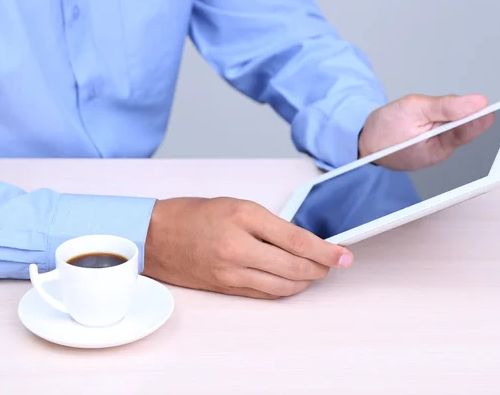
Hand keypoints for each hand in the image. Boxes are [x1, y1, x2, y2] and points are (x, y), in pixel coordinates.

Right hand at [142, 197, 353, 298]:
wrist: (155, 236)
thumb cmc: (192, 215)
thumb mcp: (236, 205)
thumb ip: (270, 224)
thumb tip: (301, 241)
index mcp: (243, 218)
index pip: (297, 240)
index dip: (326, 251)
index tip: (344, 255)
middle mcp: (238, 248)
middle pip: (294, 267)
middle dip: (320, 267)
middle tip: (333, 263)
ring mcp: (231, 272)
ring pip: (283, 285)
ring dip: (305, 281)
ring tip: (314, 271)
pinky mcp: (226, 288)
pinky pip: (265, 294)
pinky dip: (284, 289)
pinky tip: (292, 281)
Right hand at [358, 93, 494, 170]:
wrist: (362, 143)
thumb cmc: (383, 129)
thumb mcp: (414, 109)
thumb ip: (447, 106)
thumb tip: (478, 103)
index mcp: (439, 148)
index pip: (470, 129)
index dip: (479, 115)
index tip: (485, 104)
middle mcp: (440, 154)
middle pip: (461, 128)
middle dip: (454, 113)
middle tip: (436, 107)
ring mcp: (433, 153)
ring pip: (450, 129)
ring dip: (443, 117)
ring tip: (422, 115)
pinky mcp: (427, 150)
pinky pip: (439, 132)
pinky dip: (435, 122)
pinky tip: (421, 121)